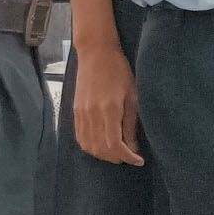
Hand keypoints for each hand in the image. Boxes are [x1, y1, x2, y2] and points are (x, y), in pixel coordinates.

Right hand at [72, 37, 141, 165]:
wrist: (96, 54)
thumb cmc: (119, 71)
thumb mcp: (132, 97)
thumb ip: (131, 124)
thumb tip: (133, 148)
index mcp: (109, 110)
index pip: (115, 145)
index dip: (128, 157)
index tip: (138, 160)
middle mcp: (92, 114)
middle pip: (101, 149)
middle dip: (117, 158)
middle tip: (130, 156)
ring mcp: (81, 113)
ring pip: (89, 146)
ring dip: (103, 155)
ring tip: (118, 152)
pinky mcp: (75, 111)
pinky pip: (80, 137)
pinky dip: (91, 147)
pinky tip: (102, 145)